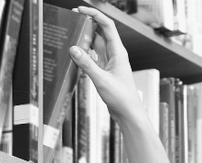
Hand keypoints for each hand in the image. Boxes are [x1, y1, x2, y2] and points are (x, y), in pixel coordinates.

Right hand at [68, 6, 146, 125]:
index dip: (95, 14)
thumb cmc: (122, 98)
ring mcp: (110, 62)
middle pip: (101, 31)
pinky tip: (76, 52)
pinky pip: (94, 56)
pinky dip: (86, 52)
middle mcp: (115, 54)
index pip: (107, 25)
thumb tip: (73, 49)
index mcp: (118, 52)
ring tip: (72, 32)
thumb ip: (87, 65)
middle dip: (88, 23)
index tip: (81, 10)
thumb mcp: (102, 80)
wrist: (128, 113)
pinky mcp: (106, 70)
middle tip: (73, 18)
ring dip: (86, 38)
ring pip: (97, 44)